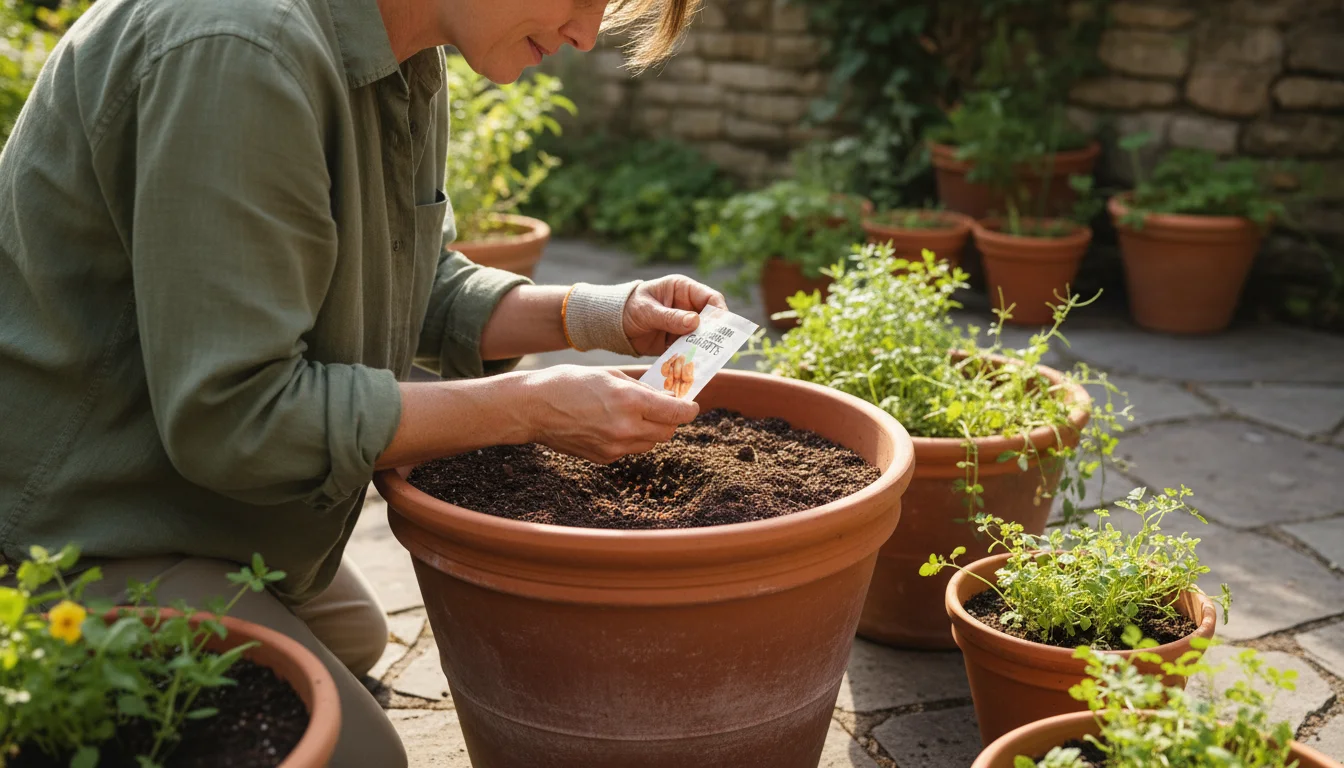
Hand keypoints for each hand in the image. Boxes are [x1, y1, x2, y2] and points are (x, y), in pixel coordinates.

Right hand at [522, 365, 698, 463]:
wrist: (533, 408)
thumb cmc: (569, 383)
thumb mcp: (611, 375)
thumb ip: (642, 389)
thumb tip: (666, 399)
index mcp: (630, 402)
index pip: (677, 413)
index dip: (688, 409)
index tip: (690, 405)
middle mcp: (626, 428)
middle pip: (667, 431)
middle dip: (670, 419)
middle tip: (662, 406)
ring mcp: (615, 447)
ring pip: (650, 443)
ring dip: (651, 430)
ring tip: (634, 414)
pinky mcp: (604, 458)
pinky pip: (630, 450)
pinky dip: (630, 438)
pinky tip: (612, 424)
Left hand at [622, 275, 727, 356]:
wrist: (612, 325)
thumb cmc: (628, 307)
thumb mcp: (647, 310)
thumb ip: (670, 317)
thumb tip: (695, 321)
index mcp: (683, 289)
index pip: (710, 298)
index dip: (720, 312)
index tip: (722, 327)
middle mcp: (687, 307)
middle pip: (710, 320)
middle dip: (714, 334)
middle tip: (717, 348)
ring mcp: (683, 326)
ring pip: (701, 338)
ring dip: (703, 349)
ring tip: (705, 361)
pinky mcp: (676, 342)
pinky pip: (689, 350)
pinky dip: (690, 358)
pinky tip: (692, 367)